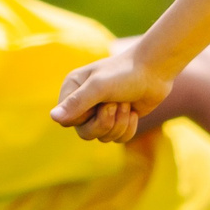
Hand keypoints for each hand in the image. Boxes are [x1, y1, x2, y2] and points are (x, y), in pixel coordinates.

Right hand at [53, 49, 175, 143]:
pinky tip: (134, 112)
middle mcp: (83, 102)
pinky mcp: (118, 120)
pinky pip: (118, 139)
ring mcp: (101, 112)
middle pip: (85, 134)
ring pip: (103, 137)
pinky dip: (129, 127)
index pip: (67, 121)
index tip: (101, 103)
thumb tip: (53, 118)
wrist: (155, 71)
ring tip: (127, 104)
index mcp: (73, 89)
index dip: (86, 117)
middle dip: (105, 123)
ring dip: (119, 123)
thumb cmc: (125, 74)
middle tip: (117, 104)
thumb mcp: (99, 87)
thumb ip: (76, 103)